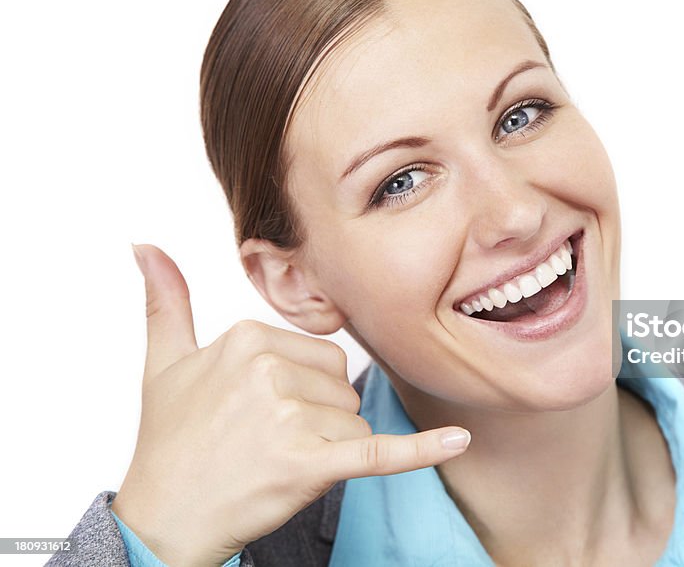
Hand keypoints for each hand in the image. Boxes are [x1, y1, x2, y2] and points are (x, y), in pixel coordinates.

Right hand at [110, 244, 470, 566]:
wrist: (163, 519)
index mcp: (248, 337)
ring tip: (274, 459)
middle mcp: (270, 370)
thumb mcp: (163, 363)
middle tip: (266, 440)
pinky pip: (379, 450)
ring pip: (355, 422)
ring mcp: (290, 418)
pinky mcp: (311, 464)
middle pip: (342, 387)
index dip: (303, 389)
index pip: (322, 355)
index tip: (258, 411)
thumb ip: (165, 301)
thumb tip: (144, 245)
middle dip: (319, 417)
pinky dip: (422, 450)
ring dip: (329, 447)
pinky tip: (458, 440)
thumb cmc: (169, 441)